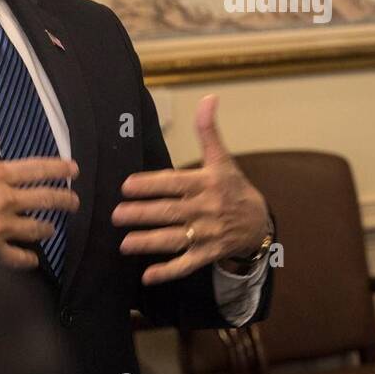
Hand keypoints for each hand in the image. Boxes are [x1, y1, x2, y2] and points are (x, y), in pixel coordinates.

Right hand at [0, 97, 79, 270]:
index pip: (35, 169)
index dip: (58, 168)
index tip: (72, 170)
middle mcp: (0, 201)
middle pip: (46, 200)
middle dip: (64, 200)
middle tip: (73, 201)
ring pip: (36, 229)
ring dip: (47, 229)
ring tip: (51, 228)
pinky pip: (16, 257)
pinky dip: (26, 258)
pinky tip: (31, 258)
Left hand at [114, 94, 268, 284]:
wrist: (259, 223)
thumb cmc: (233, 187)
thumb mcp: (222, 159)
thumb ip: (208, 131)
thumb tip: (208, 98)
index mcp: (207, 183)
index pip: (175, 183)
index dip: (151, 184)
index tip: (127, 186)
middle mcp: (206, 209)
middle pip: (170, 212)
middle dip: (142, 214)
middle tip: (116, 215)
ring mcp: (207, 234)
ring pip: (175, 239)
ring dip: (149, 242)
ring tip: (124, 243)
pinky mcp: (207, 254)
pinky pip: (187, 264)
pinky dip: (168, 271)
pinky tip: (148, 276)